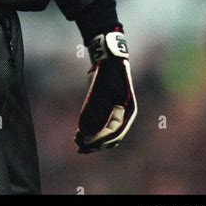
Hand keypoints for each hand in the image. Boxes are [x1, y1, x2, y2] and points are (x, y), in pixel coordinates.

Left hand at [75, 30, 136, 153]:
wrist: (109, 60)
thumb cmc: (108, 72)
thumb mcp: (103, 88)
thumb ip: (97, 109)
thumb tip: (87, 131)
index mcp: (128, 112)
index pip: (115, 133)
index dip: (99, 140)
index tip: (85, 142)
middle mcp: (124, 116)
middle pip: (110, 138)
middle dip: (95, 144)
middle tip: (79, 146)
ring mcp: (116, 115)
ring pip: (105, 136)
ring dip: (92, 142)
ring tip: (77, 143)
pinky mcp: (107, 112)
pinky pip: (101, 129)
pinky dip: (92, 135)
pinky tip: (79, 137)